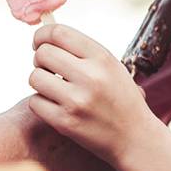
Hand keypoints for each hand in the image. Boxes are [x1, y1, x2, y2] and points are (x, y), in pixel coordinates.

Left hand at [27, 23, 161, 167]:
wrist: (135, 138)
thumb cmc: (120, 99)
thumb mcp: (112, 67)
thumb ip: (83, 51)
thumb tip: (45, 36)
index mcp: (102, 58)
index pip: (58, 32)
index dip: (42, 35)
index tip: (39, 43)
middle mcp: (90, 76)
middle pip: (43, 53)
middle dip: (40, 59)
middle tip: (48, 68)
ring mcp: (77, 100)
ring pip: (35, 77)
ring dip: (40, 82)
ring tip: (54, 88)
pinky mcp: (65, 122)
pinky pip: (35, 102)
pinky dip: (41, 103)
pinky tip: (56, 106)